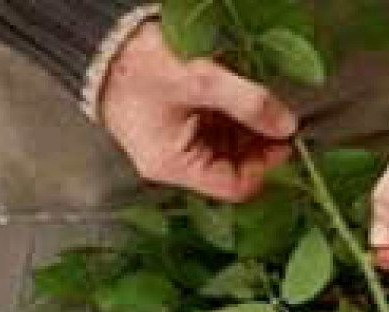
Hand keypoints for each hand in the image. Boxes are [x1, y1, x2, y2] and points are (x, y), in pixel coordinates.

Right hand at [97, 22, 297, 201]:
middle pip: (232, 168)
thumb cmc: (140, 67)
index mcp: (176, 165)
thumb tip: (285, 125)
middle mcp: (176, 163)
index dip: (265, 166)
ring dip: (247, 129)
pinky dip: (232, 117)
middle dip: (258, 145)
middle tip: (278, 117)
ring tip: (260, 102)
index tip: (285, 138)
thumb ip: (248, 103)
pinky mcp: (176, 126)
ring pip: (226, 148)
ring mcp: (176, 145)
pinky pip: (214, 130)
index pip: (234, 186)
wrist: (103, 48)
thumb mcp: (202, 80)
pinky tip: (239, 97)